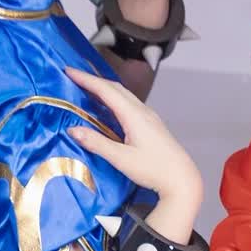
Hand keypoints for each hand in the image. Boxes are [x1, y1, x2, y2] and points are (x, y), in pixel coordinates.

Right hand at [64, 66, 201, 213]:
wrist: (181, 179)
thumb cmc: (154, 170)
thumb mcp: (121, 159)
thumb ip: (97, 143)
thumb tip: (73, 130)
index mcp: (134, 115)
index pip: (106, 90)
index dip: (86, 79)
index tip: (68, 71)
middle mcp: (143, 111)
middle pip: (115, 88)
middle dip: (94, 80)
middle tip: (74, 77)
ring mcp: (149, 116)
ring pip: (124, 94)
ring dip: (105, 88)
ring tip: (88, 88)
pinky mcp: (152, 124)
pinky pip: (130, 103)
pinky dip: (115, 99)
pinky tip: (109, 106)